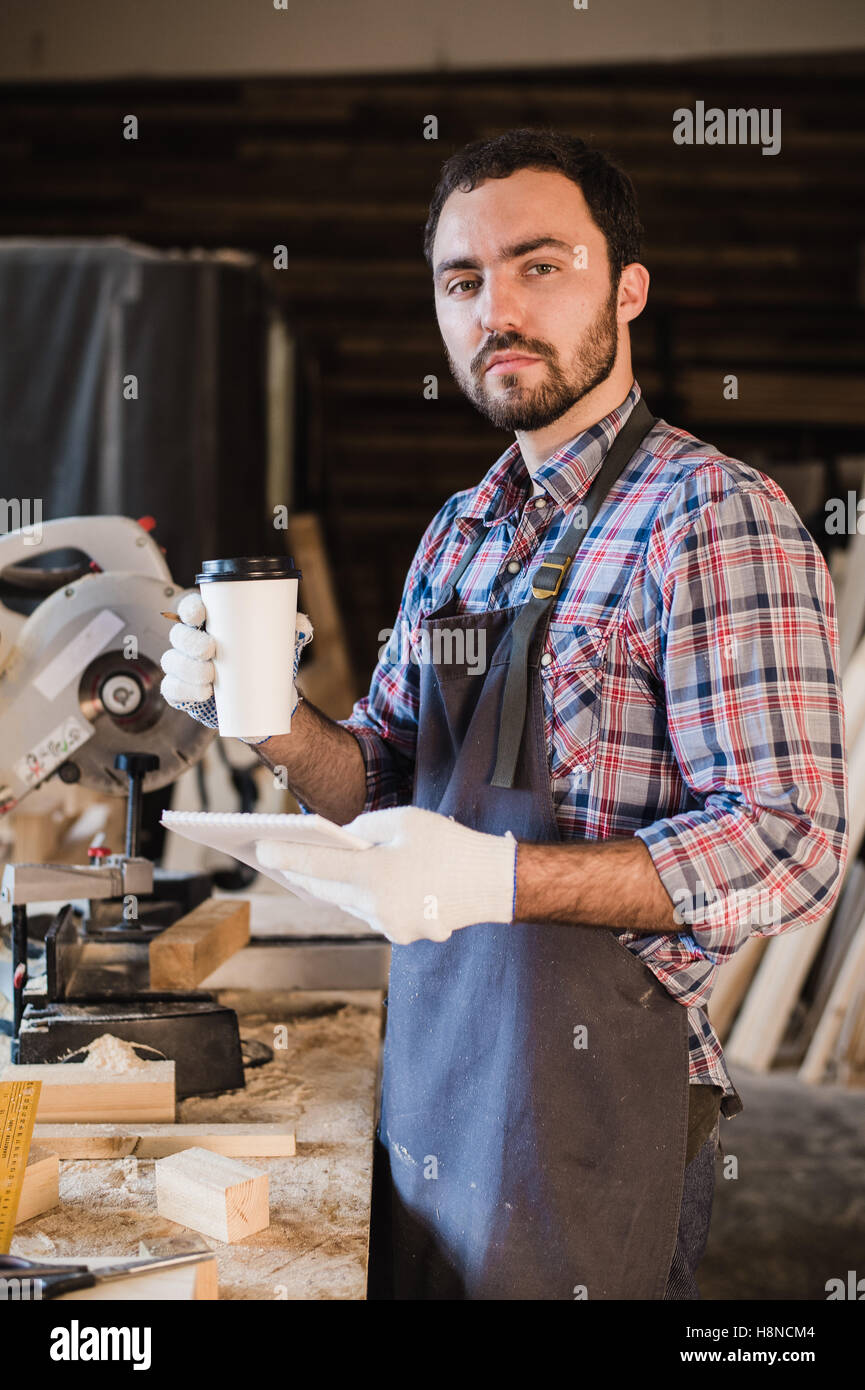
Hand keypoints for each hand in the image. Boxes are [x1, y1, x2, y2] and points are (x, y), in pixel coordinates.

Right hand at [159, 591, 312, 744]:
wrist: (266, 701)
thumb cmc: (265, 664)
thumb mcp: (278, 644)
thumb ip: (289, 630)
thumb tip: (301, 623)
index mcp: (211, 624)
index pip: (190, 608)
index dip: (189, 608)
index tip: (200, 615)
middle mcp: (193, 642)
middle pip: (178, 635)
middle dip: (190, 641)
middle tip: (211, 650)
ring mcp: (185, 667)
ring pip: (172, 661)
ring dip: (188, 668)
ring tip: (210, 676)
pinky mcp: (183, 692)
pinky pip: (172, 689)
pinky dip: (184, 690)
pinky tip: (202, 692)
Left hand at [254, 805, 516, 943]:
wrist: (494, 883)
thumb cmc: (451, 844)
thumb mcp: (405, 821)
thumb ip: (365, 829)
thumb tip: (339, 841)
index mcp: (376, 875)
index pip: (317, 866)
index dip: (285, 856)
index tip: (261, 849)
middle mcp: (377, 906)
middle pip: (326, 890)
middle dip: (302, 874)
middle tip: (279, 858)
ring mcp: (390, 925)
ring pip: (348, 903)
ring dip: (334, 886)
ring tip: (309, 869)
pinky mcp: (402, 933)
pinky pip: (371, 912)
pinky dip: (362, 896)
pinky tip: (356, 882)